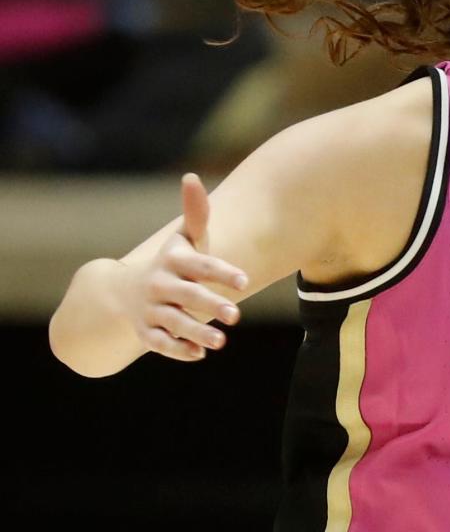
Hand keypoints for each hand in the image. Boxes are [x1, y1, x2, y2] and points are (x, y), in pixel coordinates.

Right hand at [124, 173, 247, 361]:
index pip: (200, 265)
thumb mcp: (182, 242)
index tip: (244, 281)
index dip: (221, 272)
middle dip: (210, 305)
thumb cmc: (169, 265)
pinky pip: (161, 344)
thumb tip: (191, 177)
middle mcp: (160, 285)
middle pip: (187, 295)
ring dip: (197, 332)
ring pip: (175, 321)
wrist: (123, 292)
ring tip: (222, 342)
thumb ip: (195, 215)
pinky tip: (199, 354)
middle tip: (237, 315)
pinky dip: (179, 349)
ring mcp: (152, 310)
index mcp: (172, 261)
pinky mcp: (146, 333)